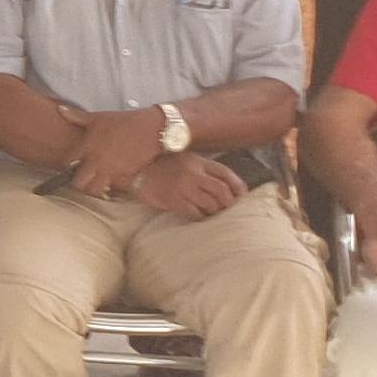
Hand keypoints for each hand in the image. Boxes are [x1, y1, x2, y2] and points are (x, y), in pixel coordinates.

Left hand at [64, 108, 168, 198]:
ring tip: (96, 183)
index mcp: (87, 146)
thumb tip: (60, 109)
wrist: (153, 129)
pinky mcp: (126, 177)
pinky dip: (110, 189)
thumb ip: (77, 117)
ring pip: (95, 190)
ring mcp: (111, 171)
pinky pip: (113, 190)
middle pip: (78, 183)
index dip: (66, 166)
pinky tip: (111, 183)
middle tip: (82, 179)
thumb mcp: (99, 117)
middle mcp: (96, 161)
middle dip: (78, 183)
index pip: (67, 163)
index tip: (71, 165)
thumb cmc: (124, 121)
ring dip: (93, 189)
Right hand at [126, 152, 244, 220]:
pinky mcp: (173, 200)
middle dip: (228, 203)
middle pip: (222, 191)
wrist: (134, 171)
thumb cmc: (160, 166)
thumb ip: (200, 168)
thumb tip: (223, 185)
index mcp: (197, 161)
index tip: (242, 195)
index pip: (225, 173)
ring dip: (215, 212)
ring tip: (214, 214)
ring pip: (210, 204)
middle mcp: (193, 173)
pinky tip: (199, 217)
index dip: (238, 185)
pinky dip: (200, 217)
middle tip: (227, 209)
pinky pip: (195, 213)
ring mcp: (183, 187)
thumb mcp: (183, 159)